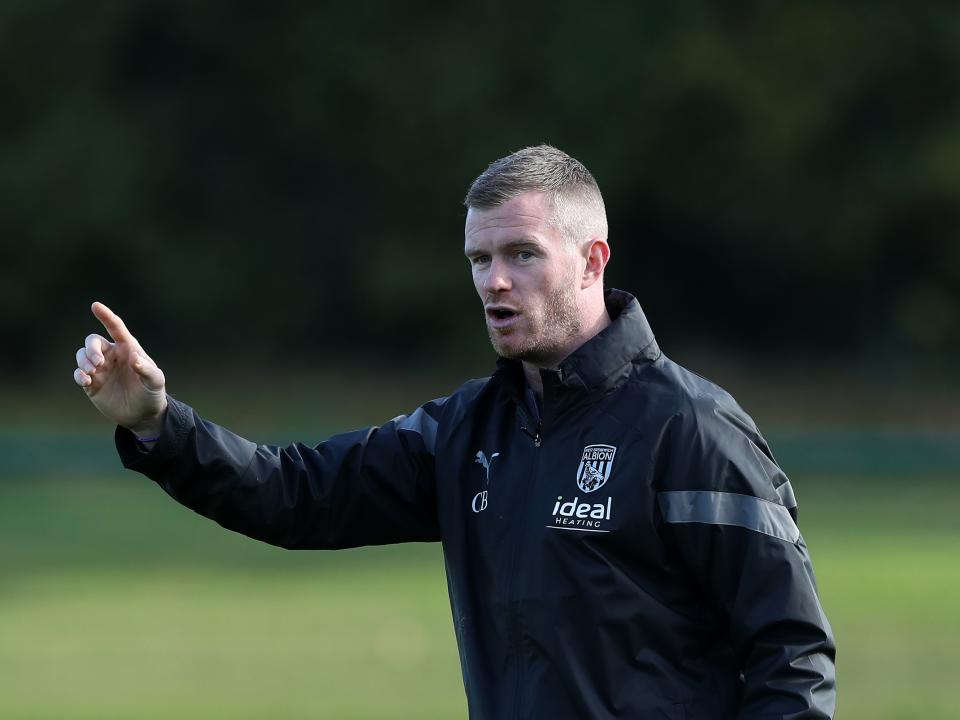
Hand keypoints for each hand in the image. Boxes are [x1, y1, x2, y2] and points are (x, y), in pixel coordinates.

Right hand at [74, 302, 167, 436]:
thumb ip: (147, 369)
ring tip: (93, 372)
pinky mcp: (92, 384)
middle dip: (91, 348)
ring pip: (82, 355)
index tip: (95, 305)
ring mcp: (100, 369)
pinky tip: (86, 381)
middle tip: (98, 362)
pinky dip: (79, 375)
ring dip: (83, 361)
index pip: (116, 328)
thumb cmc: (152, 393)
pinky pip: (78, 373)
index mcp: (128, 349)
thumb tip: (134, 358)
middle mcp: (112, 356)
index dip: (106, 316)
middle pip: (92, 341)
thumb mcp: (155, 381)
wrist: (143, 415)